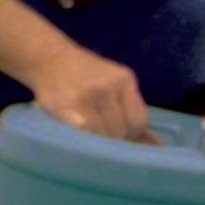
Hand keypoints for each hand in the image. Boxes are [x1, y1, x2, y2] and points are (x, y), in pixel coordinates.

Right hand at [25, 44, 148, 141]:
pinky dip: (82, 137)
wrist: (48, 58)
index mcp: (124, 80)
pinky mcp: (61, 106)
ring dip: (96, 140)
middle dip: (114, 138)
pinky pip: (81, 133)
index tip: (121, 133)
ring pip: (101, 135)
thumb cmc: (88, 76)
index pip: (138, 122)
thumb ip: (133, 112)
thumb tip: (156, 146)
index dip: (131, 134)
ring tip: (88, 130)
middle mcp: (105, 87)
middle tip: (101, 131)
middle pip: (120, 131)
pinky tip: (78, 132)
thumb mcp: (116, 85)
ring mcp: (83, 96)